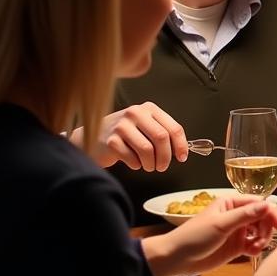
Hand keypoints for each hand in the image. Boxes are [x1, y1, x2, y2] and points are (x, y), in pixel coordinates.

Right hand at [72, 102, 187, 170]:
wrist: (94, 137)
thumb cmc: (125, 134)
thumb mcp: (145, 126)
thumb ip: (162, 133)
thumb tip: (182, 151)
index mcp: (149, 108)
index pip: (173, 128)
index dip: (180, 145)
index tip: (182, 157)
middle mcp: (135, 113)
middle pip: (161, 138)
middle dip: (166, 157)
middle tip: (163, 167)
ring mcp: (121, 126)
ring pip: (147, 150)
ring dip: (151, 163)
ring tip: (149, 166)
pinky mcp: (110, 141)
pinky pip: (132, 158)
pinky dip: (136, 165)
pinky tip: (134, 163)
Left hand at [143, 196, 276, 275]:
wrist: (177, 259)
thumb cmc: (194, 236)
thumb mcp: (220, 224)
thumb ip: (244, 215)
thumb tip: (267, 205)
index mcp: (231, 204)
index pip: (259, 204)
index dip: (271, 213)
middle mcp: (237, 215)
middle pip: (262, 218)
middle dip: (266, 229)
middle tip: (263, 241)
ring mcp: (237, 231)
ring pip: (260, 232)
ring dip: (262, 239)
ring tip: (256, 248)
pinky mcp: (236, 246)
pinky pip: (254, 245)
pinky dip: (256, 248)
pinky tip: (252, 253)